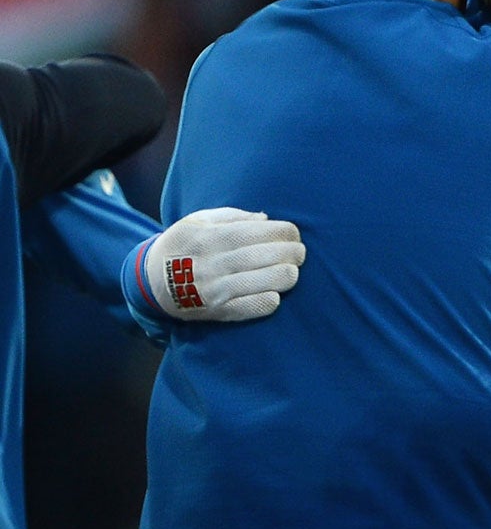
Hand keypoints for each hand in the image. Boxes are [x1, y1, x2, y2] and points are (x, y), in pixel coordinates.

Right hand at [144, 209, 304, 322]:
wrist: (152, 282)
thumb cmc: (183, 245)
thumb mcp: (198, 221)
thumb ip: (233, 216)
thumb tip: (266, 218)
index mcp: (209, 237)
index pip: (256, 232)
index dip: (283, 232)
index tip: (294, 233)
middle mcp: (212, 264)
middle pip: (263, 256)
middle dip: (291, 253)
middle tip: (300, 253)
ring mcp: (214, 290)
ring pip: (263, 283)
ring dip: (286, 276)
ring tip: (292, 271)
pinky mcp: (217, 312)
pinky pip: (251, 308)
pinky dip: (269, 301)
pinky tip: (275, 293)